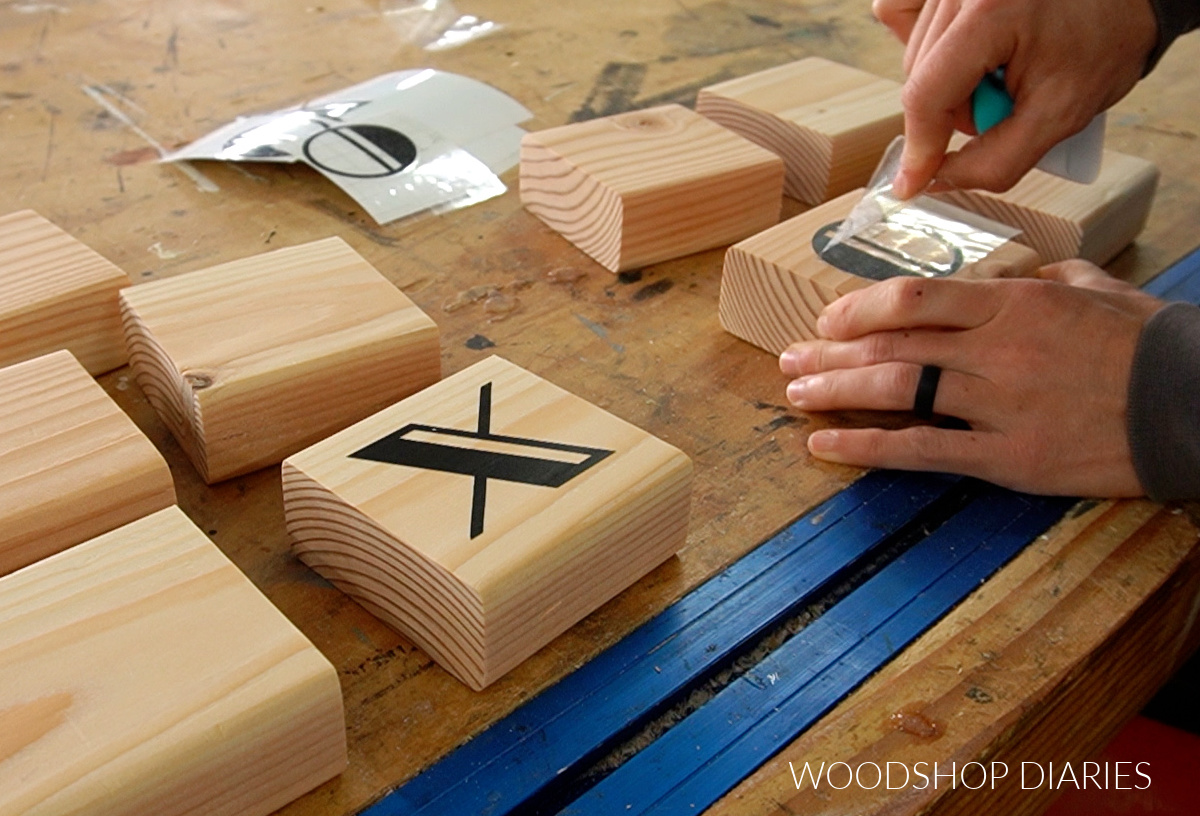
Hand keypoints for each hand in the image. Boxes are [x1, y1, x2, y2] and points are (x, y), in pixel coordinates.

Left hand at [778, 261, 1164, 495]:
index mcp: (1015, 303)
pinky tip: (825, 447)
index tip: (827, 318)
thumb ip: (1045, 279)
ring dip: (836, 391)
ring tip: (796, 394)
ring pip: (897, 391)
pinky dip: (866, 448)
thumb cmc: (1148, 345)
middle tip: (789, 357)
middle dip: (830, 350)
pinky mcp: (1008, 458)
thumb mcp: (1096, 291)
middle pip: (892, 345)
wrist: (1197, 405)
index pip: (915, 298)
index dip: (858, 307)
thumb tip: (1019, 274)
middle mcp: (998, 349)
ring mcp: (1001, 405)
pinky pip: (923, 451)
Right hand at [872, 0, 1157, 197]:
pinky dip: (923, 44)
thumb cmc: (1102, 43)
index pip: (927, 95)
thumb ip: (995, 160)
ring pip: (911, 55)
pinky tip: (959, 49)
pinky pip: (898, 12)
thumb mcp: (1060, 116)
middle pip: (918, 79)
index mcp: (991, 11)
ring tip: (997, 67)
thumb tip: (934, 181)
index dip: (919, 147)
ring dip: (946, 80)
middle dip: (954, 109)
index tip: (910, 185)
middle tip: (1005, 98)